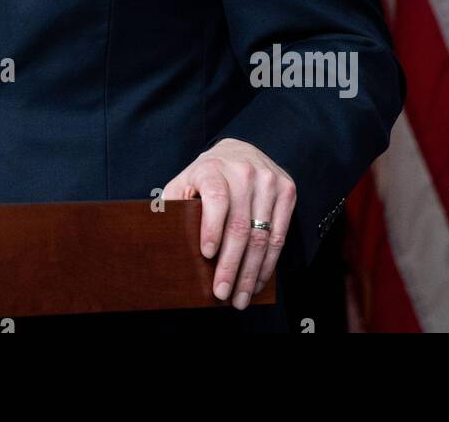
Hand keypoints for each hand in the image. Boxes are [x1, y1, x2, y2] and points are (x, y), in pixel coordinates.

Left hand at [161, 138, 295, 309]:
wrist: (241, 152)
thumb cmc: (207, 174)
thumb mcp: (185, 180)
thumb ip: (173, 202)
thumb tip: (160, 233)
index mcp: (213, 168)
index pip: (215, 197)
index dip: (212, 227)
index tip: (207, 254)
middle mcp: (244, 172)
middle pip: (240, 226)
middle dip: (231, 265)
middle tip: (222, 292)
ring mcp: (269, 181)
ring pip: (262, 236)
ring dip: (251, 272)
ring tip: (240, 296)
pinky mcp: (287, 192)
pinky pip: (279, 235)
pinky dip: (268, 263)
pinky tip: (257, 279)